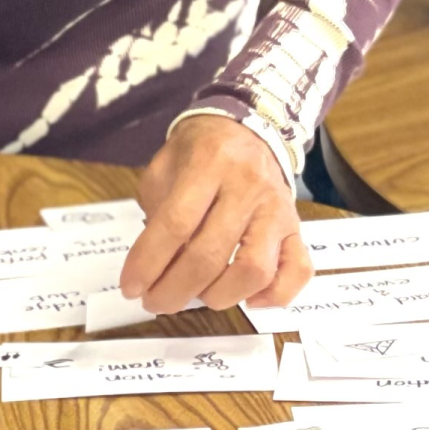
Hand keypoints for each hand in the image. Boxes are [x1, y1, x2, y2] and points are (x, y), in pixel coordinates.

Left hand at [117, 112, 306, 316]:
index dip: (149, 262)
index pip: (176, 223)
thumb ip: (156, 212)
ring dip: (220, 296)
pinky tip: (249, 299)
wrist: (248, 127)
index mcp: (209, 163)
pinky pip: (298, 271)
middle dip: (174, 290)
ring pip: (255, 270)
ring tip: (198, 296)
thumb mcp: (164, 167)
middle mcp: (248, 186)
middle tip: (155, 301)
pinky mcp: (296, 228)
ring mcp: (278, 209)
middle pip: (210, 254)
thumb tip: (151, 270)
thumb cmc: (198, 153)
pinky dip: (276, 296)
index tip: (131, 287)